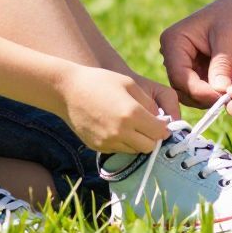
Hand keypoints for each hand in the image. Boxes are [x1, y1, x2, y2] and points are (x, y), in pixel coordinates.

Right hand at [57, 65, 171, 153]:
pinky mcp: (98, 147)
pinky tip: (116, 127)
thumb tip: (162, 120)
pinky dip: (123, 143)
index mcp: (131, 114)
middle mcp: (120, 131)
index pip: (159, 132)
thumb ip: (148, 103)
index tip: (161, 122)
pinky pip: (119, 150)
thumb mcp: (130, 84)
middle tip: (148, 126)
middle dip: (152, 137)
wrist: (67, 91)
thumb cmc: (100, 81)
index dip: (163, 128)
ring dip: (138, 141)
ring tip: (131, 125)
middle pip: (149, 146)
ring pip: (134, 151)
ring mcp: (108, 141)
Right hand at [159, 0, 231, 107]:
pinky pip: (203, 95)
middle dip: (204, 97)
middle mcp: (175, 56)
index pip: (179, 75)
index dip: (198, 91)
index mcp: (174, 41)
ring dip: (209, 100)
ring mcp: (187, 67)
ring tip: (231, 94)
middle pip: (182, 89)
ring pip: (191, 96)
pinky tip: (231, 91)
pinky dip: (216, 97)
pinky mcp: (200, 75)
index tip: (221, 97)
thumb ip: (222, 64)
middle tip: (228, 100)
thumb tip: (219, 92)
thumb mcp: (229, 36)